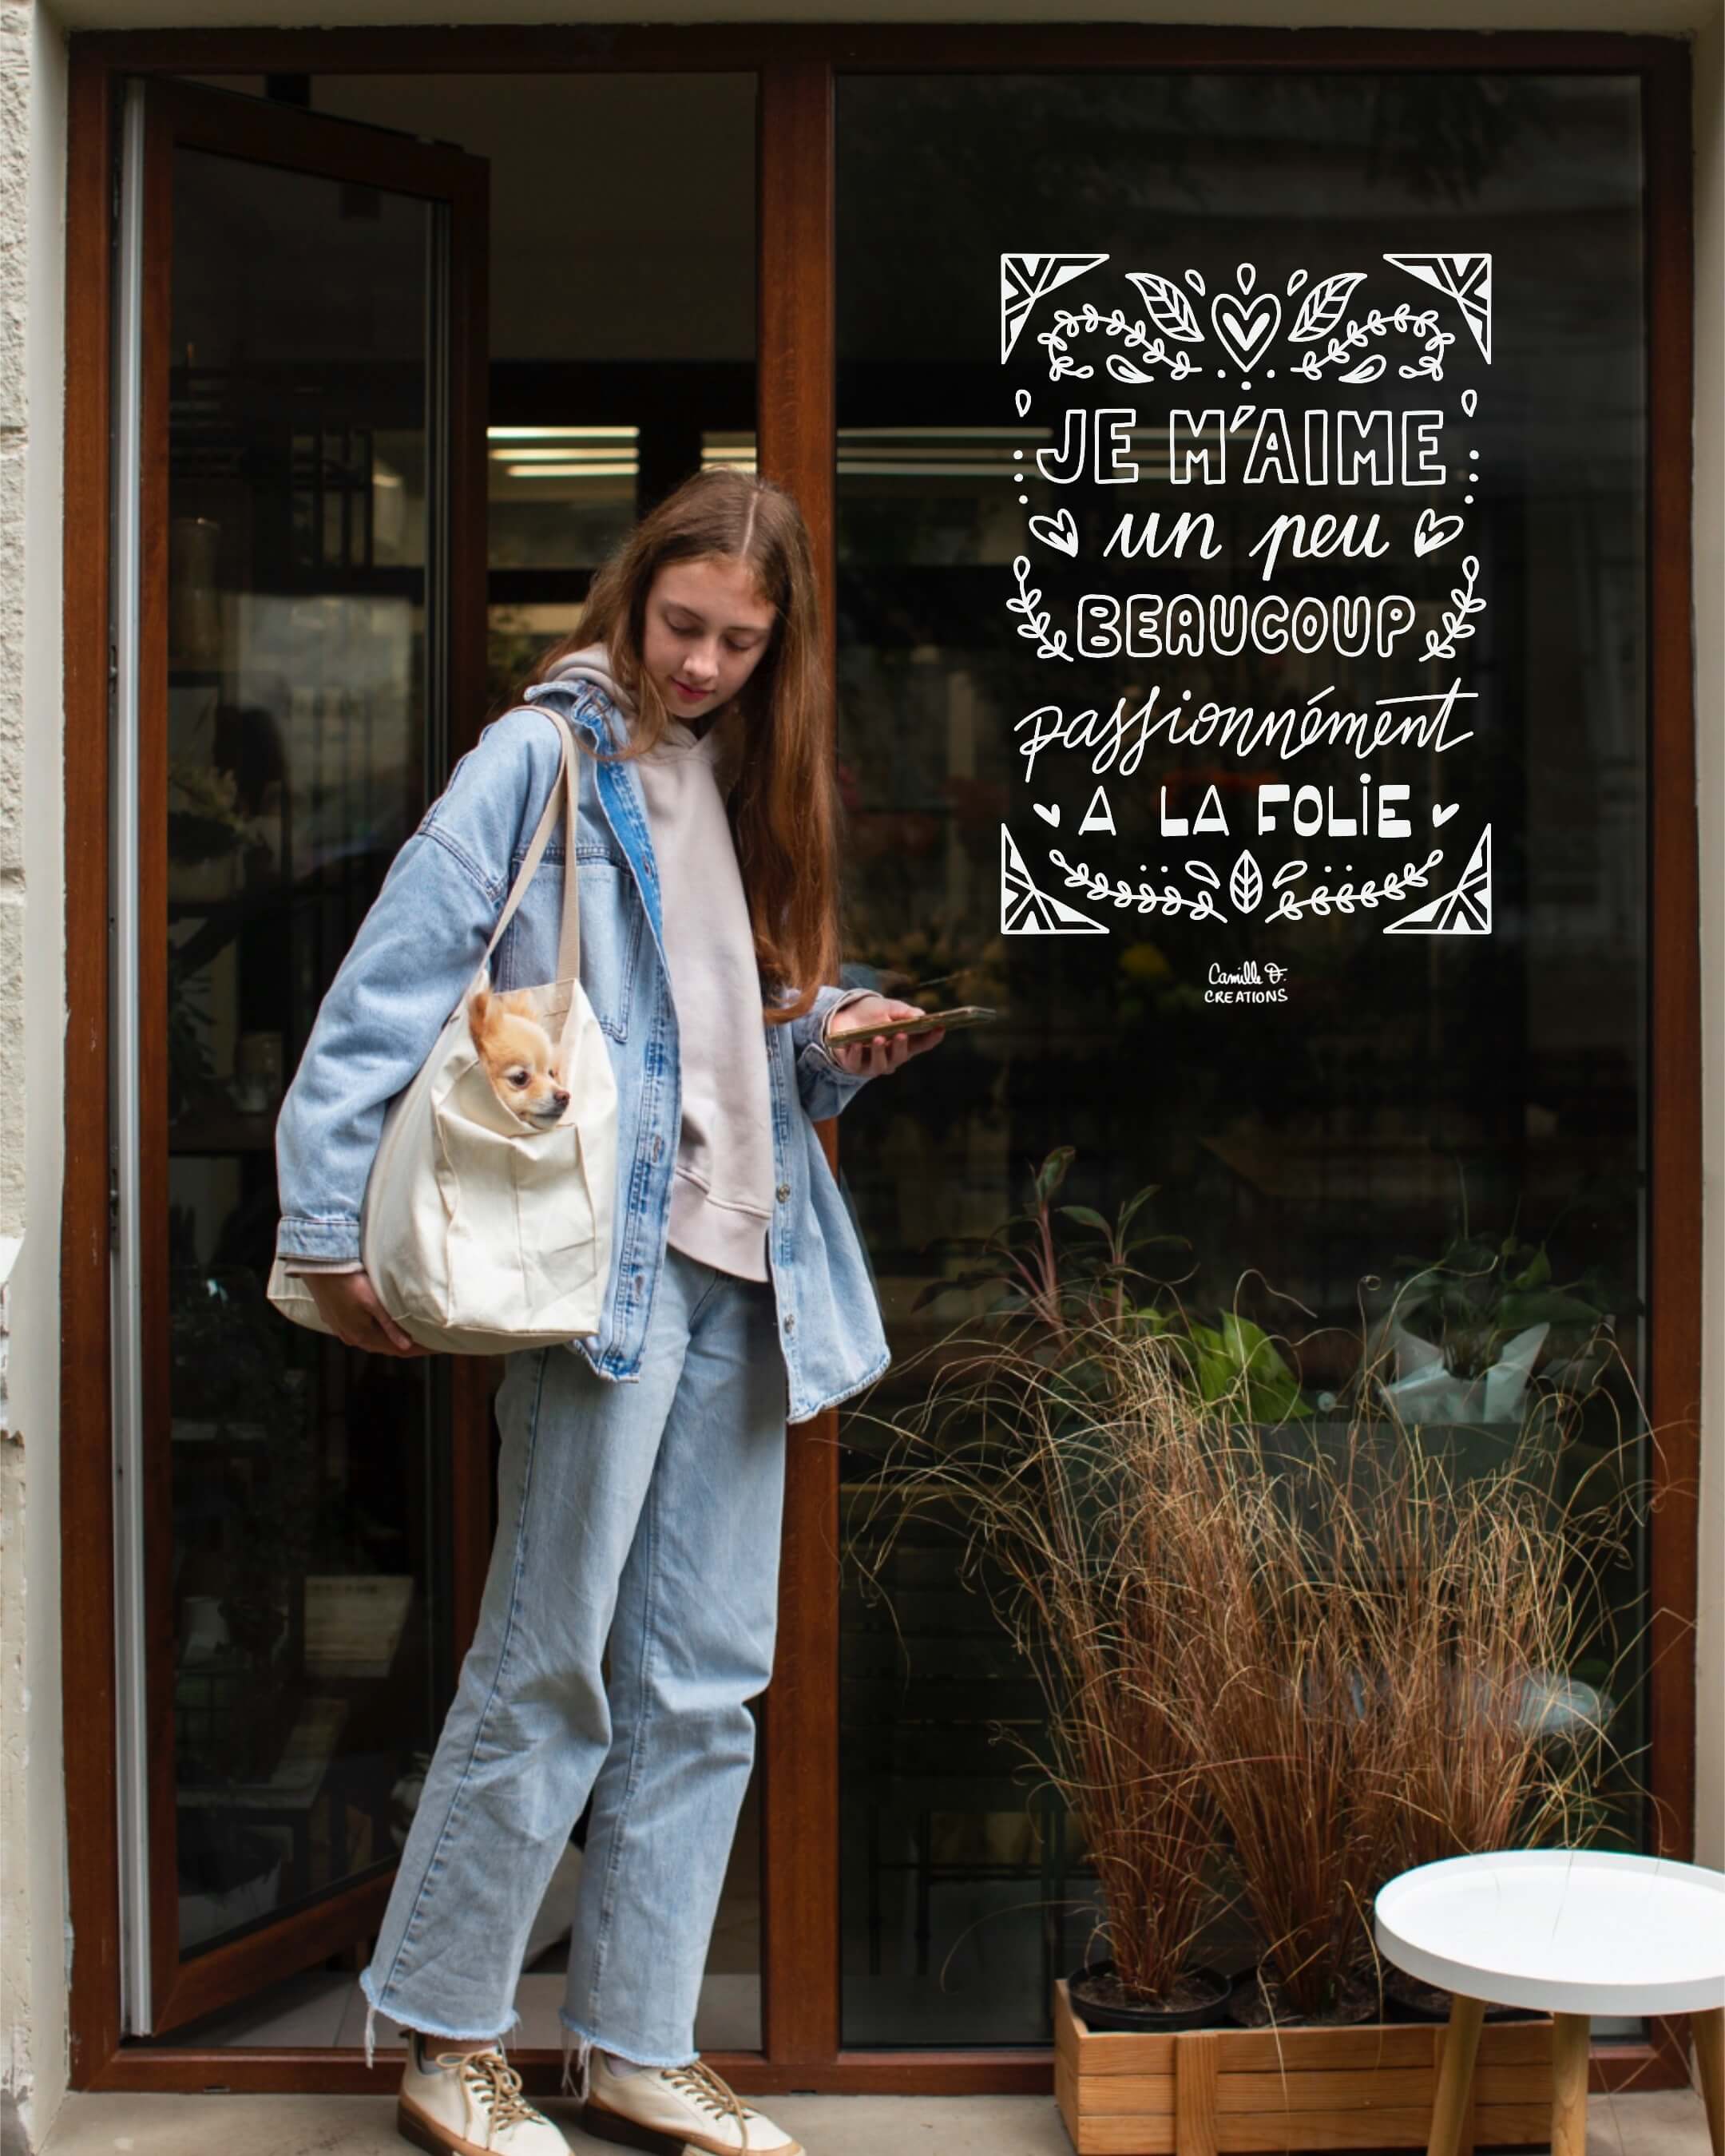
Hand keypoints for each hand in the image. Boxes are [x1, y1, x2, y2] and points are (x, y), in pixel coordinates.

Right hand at [304, 1270, 429, 1356]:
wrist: (316, 1267)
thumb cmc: (347, 1280)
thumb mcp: (371, 1301)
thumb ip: (389, 1325)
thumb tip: (406, 1347)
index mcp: (361, 1335)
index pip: (397, 1349)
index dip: (418, 1349)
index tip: (437, 1347)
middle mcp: (351, 1336)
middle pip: (385, 1347)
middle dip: (407, 1346)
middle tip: (430, 1342)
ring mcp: (341, 1328)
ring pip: (373, 1340)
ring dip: (391, 1340)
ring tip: (411, 1337)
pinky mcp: (336, 1318)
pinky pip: (362, 1331)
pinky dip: (377, 1333)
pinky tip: (383, 1328)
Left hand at [824, 995, 945, 1077]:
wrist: (843, 1015)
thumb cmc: (871, 1013)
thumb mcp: (888, 1008)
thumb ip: (904, 1012)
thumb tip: (920, 1016)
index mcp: (905, 1042)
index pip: (923, 1044)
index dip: (932, 1038)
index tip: (940, 1028)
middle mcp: (892, 1056)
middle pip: (902, 1056)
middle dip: (902, 1046)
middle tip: (902, 1034)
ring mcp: (874, 1063)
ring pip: (881, 1065)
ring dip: (880, 1052)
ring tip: (878, 1038)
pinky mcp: (854, 1065)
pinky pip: (856, 1064)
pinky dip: (856, 1054)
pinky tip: (855, 1044)